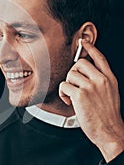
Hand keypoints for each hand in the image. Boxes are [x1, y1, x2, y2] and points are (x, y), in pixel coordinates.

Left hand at [59, 39, 123, 161]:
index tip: (83, 41)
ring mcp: (91, 86)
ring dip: (68, 86)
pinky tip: (70, 101)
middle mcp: (101, 80)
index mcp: (109, 79)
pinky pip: (64, 86)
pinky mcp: (80, 94)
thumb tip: (84, 73)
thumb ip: (100, 81)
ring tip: (73, 97)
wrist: (109, 131)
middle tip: (75, 86)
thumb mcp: (110, 93)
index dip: (90, 48)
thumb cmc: (106, 115)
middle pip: (79, 64)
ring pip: (70, 75)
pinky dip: (63, 94)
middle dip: (73, 74)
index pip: (99, 58)